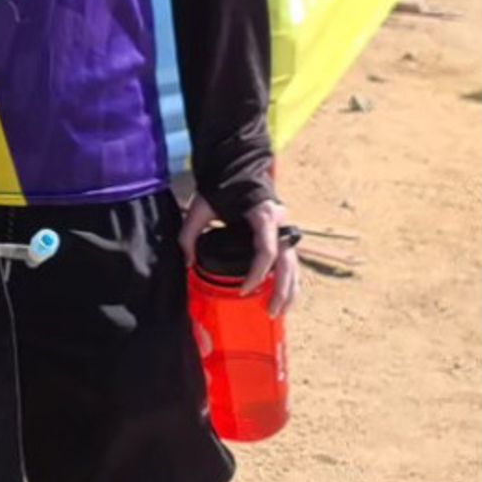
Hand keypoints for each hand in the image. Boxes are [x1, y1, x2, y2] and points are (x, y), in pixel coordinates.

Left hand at [180, 193, 299, 318]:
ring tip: (278, 312)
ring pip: (294, 266)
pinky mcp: (282, 235)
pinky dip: (288, 281)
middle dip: (281, 291)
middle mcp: (280, 225)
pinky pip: (290, 262)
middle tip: (270, 312)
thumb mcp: (200, 207)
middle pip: (287, 264)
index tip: (244, 289)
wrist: (236, 169)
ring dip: (289, 290)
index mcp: (264, 216)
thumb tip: (187, 262)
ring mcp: (284, 230)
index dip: (257, 273)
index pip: (267, 250)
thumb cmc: (220, 188)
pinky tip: (282, 297)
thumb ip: (189, 233)